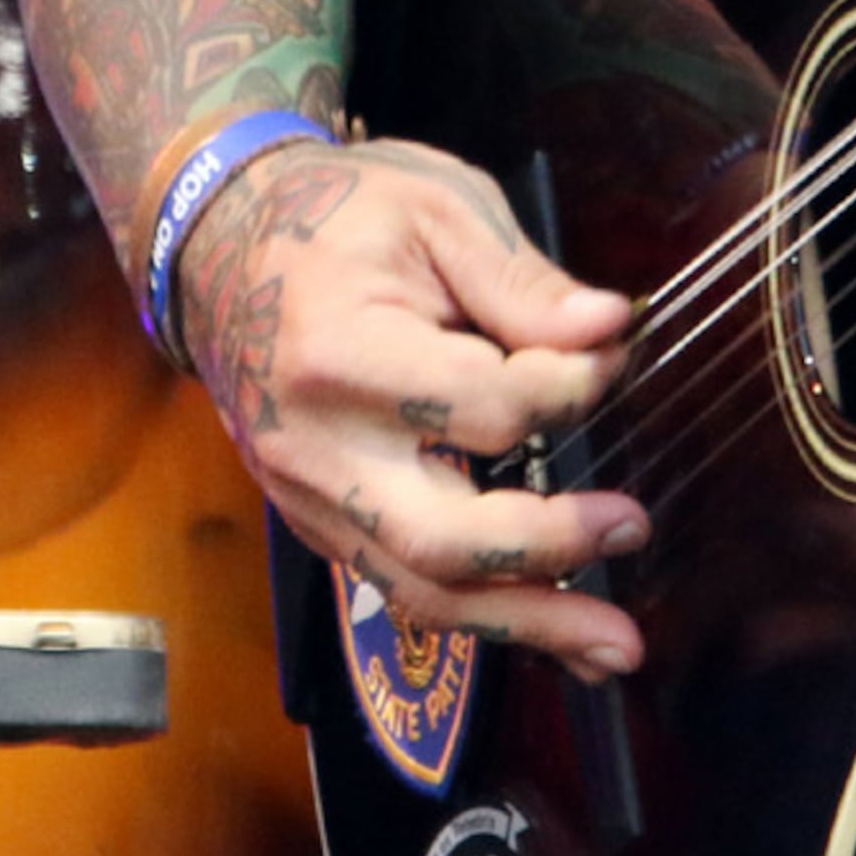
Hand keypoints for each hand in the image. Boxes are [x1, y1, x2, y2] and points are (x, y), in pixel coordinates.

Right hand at [170, 133, 648, 678]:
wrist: (223, 246)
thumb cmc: (339, 216)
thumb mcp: (439, 210)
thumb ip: (523, 282)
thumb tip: (610, 330)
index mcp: (341, 351)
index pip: (482, 404)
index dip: (569, 386)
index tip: (613, 350)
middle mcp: (317, 446)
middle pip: (441, 537)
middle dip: (549, 546)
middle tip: (632, 527)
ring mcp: (311, 498)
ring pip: (422, 591)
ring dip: (528, 623)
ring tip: (616, 646)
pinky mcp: (323, 524)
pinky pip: (404, 589)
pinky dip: (485, 618)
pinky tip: (555, 630)